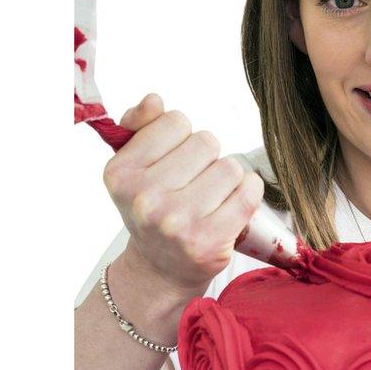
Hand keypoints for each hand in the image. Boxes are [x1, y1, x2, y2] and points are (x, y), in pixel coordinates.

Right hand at [102, 93, 264, 291]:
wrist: (160, 269)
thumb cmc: (153, 209)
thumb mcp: (134, 167)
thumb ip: (142, 126)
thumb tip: (154, 100)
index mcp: (121, 174)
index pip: (175, 121)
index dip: (181, 138)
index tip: (173, 162)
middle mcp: (145, 199)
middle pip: (207, 141)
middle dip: (206, 158)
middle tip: (193, 184)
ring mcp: (177, 223)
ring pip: (230, 167)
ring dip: (227, 178)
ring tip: (210, 198)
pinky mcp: (209, 242)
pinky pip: (248, 192)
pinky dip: (248, 193)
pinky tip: (232, 205)